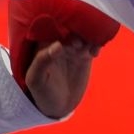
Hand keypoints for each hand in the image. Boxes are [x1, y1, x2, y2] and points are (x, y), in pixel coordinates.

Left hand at [7, 0, 120, 116]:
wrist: (58, 106)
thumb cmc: (41, 92)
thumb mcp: (36, 79)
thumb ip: (42, 62)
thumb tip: (57, 45)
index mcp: (44, 44)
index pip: (52, 27)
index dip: (60, 27)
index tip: (66, 36)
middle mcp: (59, 42)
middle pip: (71, 28)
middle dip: (77, 32)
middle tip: (79, 45)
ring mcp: (73, 48)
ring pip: (84, 34)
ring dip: (88, 37)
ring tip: (89, 50)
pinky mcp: (85, 56)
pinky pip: (93, 44)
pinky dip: (96, 45)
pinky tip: (95, 53)